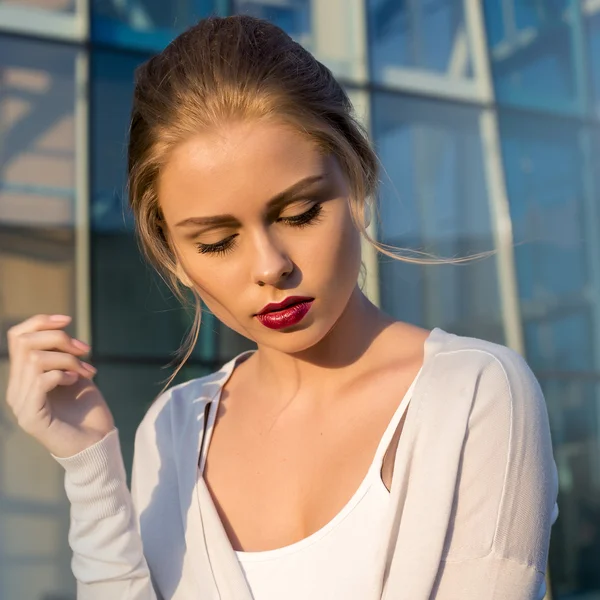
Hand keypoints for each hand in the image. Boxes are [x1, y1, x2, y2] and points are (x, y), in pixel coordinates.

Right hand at [5, 314, 114, 457]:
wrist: (96, 444)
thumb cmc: (87, 410)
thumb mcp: (74, 373)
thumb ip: (62, 354)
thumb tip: (60, 328)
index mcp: (24, 377)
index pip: (16, 337)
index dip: (40, 322)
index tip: (68, 319)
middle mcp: (16, 389)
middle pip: (25, 343)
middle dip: (59, 339)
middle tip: (85, 350)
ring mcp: (21, 404)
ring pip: (34, 359)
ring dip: (67, 359)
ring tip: (86, 370)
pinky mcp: (32, 417)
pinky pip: (41, 380)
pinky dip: (63, 373)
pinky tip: (78, 380)